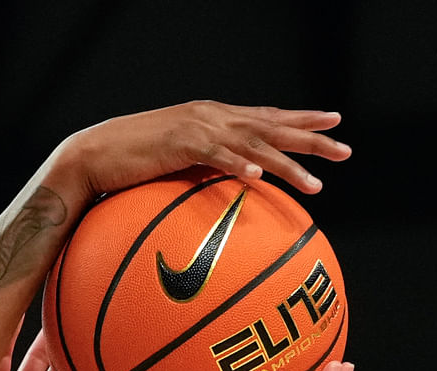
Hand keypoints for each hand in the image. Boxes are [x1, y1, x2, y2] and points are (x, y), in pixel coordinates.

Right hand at [49, 101, 348, 200]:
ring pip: (254, 144)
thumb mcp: (174, 162)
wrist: (91, 155)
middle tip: (346, 149)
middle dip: (312, 137)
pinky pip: (216, 157)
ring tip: (316, 183)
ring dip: (287, 163)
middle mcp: (212, 116)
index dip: (302, 119)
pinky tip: (258, 176)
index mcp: (213, 118)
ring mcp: (197, 128)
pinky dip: (239, 165)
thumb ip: (203, 167)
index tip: (334, 124)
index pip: (267, 116)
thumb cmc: (129, 164)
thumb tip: (224, 188)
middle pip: (272, 126)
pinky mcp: (179, 144)